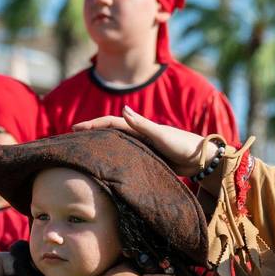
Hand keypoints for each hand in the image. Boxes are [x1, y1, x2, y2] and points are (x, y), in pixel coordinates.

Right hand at [72, 106, 207, 176]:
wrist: (201, 158)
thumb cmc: (183, 145)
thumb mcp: (161, 135)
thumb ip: (142, 124)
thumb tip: (123, 109)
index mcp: (140, 127)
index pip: (111, 123)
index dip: (93, 125)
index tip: (75, 129)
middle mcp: (139, 135)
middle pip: (110, 132)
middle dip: (92, 133)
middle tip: (74, 139)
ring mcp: (143, 147)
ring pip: (117, 144)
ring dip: (102, 145)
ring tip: (86, 152)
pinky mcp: (149, 158)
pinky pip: (126, 156)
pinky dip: (115, 158)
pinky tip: (108, 166)